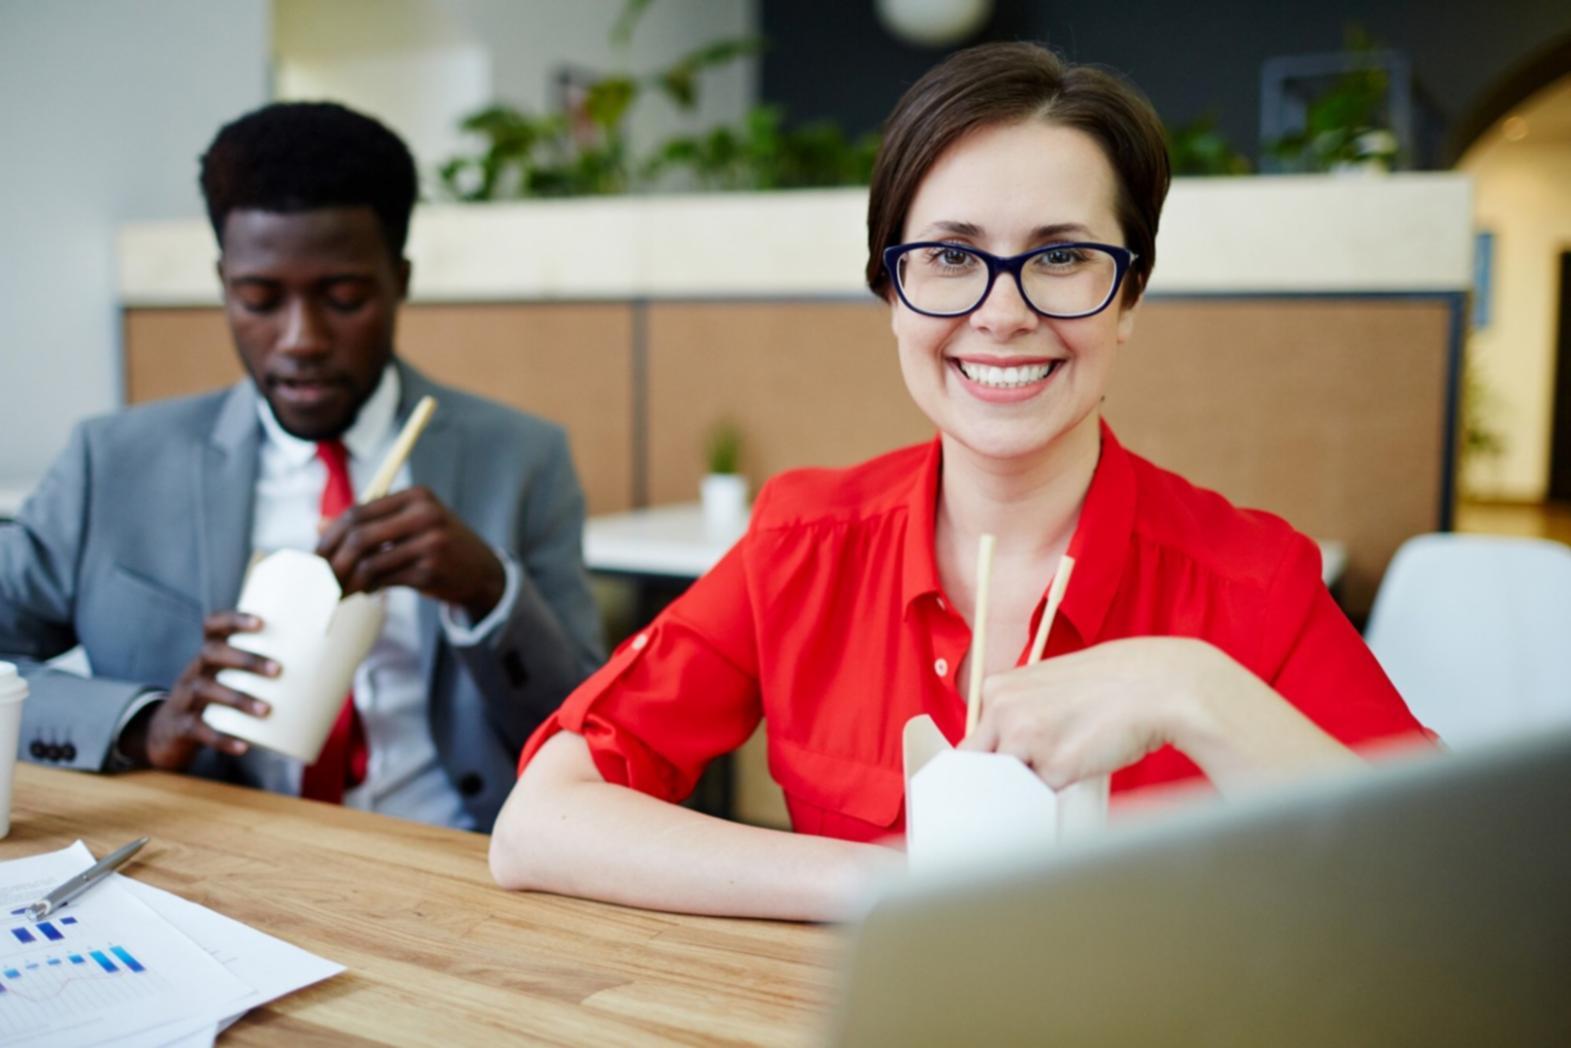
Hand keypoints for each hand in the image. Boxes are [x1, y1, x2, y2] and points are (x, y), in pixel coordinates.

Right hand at [133, 611, 276, 769]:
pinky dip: (221, 738)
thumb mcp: (225, 680)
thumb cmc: (212, 700)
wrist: (166, 733)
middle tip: (278, 670)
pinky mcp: (181, 726)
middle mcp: (194, 671)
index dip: (233, 620)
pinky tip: (243, 746)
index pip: (212, 626)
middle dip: (245, 660)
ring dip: (238, 699)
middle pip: (212, 654)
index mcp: (207, 656)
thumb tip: (316, 677)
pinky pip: (198, 730)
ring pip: (206, 691)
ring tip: (265, 710)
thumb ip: (256, 673)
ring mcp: (183, 698)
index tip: (260, 622)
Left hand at [315, 486, 504, 619]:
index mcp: (417, 496)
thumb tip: (318, 525)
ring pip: (368, 562)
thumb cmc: (439, 544)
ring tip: (337, 590)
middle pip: (359, 536)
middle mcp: (425, 515)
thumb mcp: (410, 523)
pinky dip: (367, 588)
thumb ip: (369, 522)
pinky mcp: (430, 572)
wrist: (482, 571)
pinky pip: (384, 580)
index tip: (316, 555)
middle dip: (333, 560)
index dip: (330, 535)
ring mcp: (430, 543)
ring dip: (346, 580)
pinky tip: (365, 591)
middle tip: (319, 577)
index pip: (358, 512)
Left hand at [961, 636, 1198, 787]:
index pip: (972, 742)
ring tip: (1068, 757)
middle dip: (1001, 778)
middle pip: (980, 767)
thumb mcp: (1045, 689)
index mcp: (998, 689)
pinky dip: (1060, 791)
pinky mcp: (1054, 768)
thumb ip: (1018, 715)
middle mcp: (1003, 711)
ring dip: (1033, 783)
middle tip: (1031, 774)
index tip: (996, 776)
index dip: (988, 763)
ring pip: (1009, 784)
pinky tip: (1084, 763)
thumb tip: (1000, 753)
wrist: (1155, 686)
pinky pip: (1044, 795)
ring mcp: (1026, 739)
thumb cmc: (1109, 687)